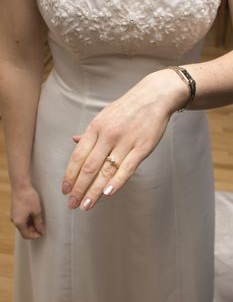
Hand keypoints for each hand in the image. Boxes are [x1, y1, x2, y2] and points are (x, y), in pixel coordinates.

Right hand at [10, 184, 44, 239]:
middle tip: (43, 226)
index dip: (35, 235)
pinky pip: (22, 218)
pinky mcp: (15, 210)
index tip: (42, 233)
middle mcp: (14, 220)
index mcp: (19, 222)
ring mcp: (14, 215)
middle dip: (34, 230)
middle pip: (24, 230)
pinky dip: (29, 219)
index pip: (26, 235)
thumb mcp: (36, 211)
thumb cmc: (28, 198)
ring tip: (41, 220)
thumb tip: (41, 230)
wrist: (21, 186)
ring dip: (32, 224)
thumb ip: (39, 223)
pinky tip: (36, 214)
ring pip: (24, 224)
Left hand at [61, 69, 187, 209]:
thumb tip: (74, 141)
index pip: (78, 156)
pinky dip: (117, 181)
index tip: (65, 190)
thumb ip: (90, 132)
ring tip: (86, 205)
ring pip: (106, 170)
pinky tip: (108, 193)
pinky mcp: (142, 147)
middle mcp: (108, 135)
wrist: (154, 96)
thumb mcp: (104, 116)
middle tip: (72, 204)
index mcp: (96, 128)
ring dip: (94, 190)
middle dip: (79, 188)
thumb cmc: (127, 108)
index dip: (70, 175)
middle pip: (89, 166)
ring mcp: (126, 141)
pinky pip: (128, 167)